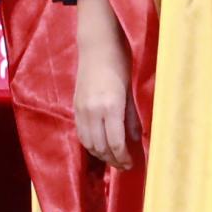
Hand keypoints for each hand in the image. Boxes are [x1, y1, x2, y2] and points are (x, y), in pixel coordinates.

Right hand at [74, 2, 139, 171]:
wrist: (97, 47)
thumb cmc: (120, 64)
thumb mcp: (131, 90)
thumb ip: (132, 117)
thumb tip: (136, 139)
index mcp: (111, 106)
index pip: (116, 143)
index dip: (123, 157)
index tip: (132, 163)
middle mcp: (93, 111)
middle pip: (101, 147)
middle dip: (113, 160)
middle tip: (124, 165)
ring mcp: (82, 110)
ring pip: (88, 143)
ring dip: (101, 155)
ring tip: (113, 158)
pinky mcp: (75, 107)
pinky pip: (81, 133)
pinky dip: (90, 144)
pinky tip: (100, 146)